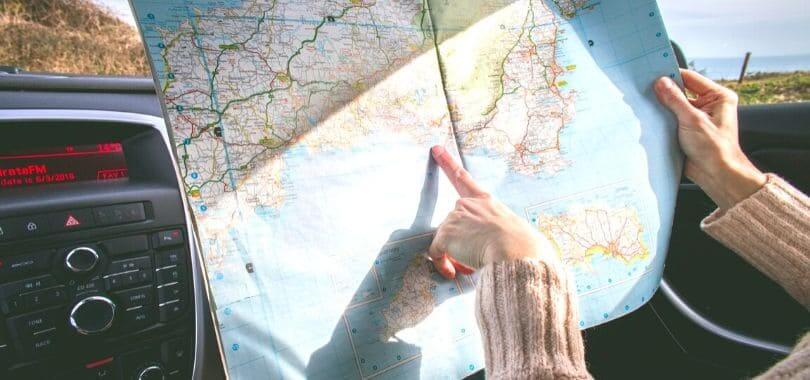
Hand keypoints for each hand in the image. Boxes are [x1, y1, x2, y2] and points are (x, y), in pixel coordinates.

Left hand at [427, 146, 554, 278]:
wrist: (516, 251)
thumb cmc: (523, 247)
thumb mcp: (515, 231)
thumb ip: (501, 233)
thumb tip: (504, 249)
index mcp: (487, 201)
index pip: (464, 179)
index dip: (448, 163)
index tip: (436, 149)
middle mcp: (468, 205)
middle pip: (452, 225)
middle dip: (458, 243)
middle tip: (471, 259)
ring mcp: (455, 217)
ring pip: (446, 242)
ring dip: (454, 256)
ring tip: (471, 266)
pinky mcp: (446, 233)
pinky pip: (436, 253)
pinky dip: (442, 264)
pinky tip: (453, 271)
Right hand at [654, 69, 765, 209]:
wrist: (716, 175)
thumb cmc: (715, 149)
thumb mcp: (693, 120)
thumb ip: (675, 100)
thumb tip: (661, 82)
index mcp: (718, 97)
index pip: (691, 78)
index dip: (672, 76)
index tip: (654, 74)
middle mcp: (709, 104)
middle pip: (682, 91)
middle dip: (665, 92)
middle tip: (647, 90)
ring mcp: (698, 117)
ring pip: (675, 105)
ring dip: (663, 107)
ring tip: (648, 105)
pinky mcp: (688, 129)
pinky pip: (672, 118)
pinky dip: (662, 119)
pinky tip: (652, 118)